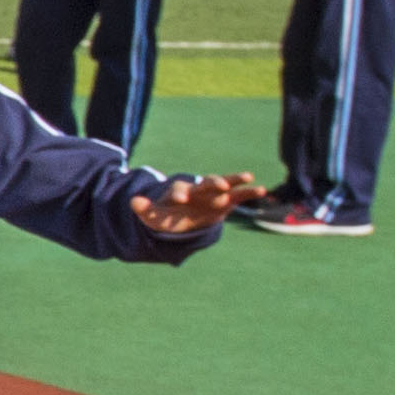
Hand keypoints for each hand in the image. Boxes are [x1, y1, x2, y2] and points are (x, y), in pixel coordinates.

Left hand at [136, 171, 257, 237]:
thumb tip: (133, 201)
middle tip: (219, 184)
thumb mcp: (154, 216)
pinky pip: (239, 195)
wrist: (183, 217)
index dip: (178, 193)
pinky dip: (249, 192)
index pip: (178, 190)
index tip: (181, 198)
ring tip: (247, 177)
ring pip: (224, 184)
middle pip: (204, 183)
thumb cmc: (168, 215)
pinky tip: (261, 190)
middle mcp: (197, 189)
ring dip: (234, 180)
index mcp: (178, 192)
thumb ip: (144, 209)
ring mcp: (213, 194)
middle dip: (211, 182)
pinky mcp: (226, 201)